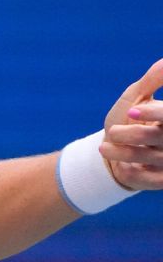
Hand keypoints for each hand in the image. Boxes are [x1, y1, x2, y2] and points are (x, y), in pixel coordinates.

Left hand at [100, 58, 162, 190]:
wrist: (113, 151)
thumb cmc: (128, 119)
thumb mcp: (136, 97)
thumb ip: (152, 80)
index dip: (154, 113)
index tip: (131, 111)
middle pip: (160, 137)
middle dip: (135, 135)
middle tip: (113, 132)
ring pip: (151, 158)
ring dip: (124, 153)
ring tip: (104, 147)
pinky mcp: (161, 181)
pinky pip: (147, 179)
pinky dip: (130, 172)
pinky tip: (121, 167)